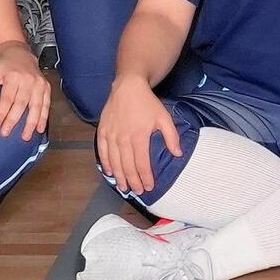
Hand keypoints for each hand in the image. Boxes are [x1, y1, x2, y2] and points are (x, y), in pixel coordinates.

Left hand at [0, 47, 52, 141]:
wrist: (17, 53)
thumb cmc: (1, 65)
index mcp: (14, 76)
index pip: (7, 98)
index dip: (1, 113)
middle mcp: (28, 80)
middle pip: (21, 104)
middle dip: (14, 120)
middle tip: (6, 133)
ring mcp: (39, 84)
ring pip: (36, 106)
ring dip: (31, 123)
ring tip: (26, 136)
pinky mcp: (46, 87)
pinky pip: (46, 104)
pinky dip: (44, 117)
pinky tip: (40, 128)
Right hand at [96, 75, 180, 197]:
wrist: (128, 87)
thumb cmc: (147, 103)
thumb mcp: (164, 117)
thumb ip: (171, 136)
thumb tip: (177, 154)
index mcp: (139, 136)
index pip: (142, 163)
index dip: (145, 177)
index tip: (149, 187)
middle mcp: (123, 139)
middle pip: (127, 166)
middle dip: (133, 181)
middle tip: (137, 192)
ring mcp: (111, 136)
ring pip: (114, 162)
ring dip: (119, 177)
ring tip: (124, 188)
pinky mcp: (103, 132)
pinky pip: (103, 152)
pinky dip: (106, 164)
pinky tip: (110, 173)